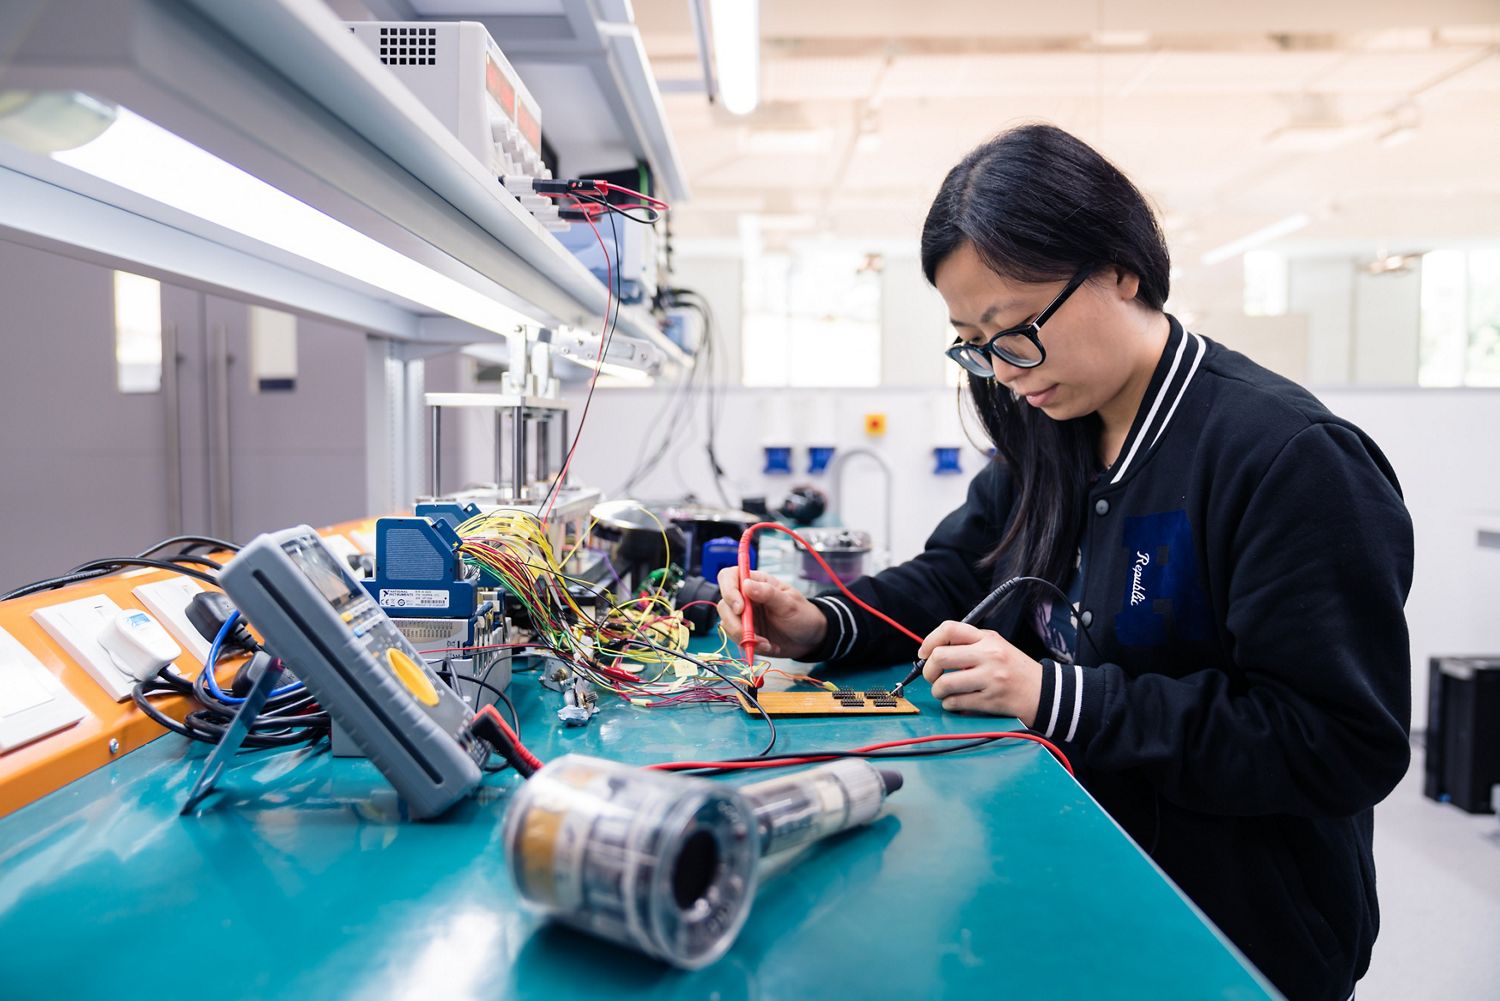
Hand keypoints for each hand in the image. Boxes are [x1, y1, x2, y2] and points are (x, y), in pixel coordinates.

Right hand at [716, 567, 827, 658]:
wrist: (810, 639)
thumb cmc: (803, 615)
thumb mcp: (789, 603)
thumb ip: (768, 593)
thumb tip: (746, 584)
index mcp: (756, 582)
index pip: (729, 577)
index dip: (728, 590)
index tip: (740, 608)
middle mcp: (746, 598)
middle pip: (724, 605)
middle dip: (735, 623)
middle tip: (752, 634)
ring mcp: (744, 616)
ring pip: (727, 624)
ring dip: (745, 637)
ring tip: (767, 643)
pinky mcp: (745, 633)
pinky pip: (736, 640)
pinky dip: (751, 646)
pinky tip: (769, 646)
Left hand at [918, 621, 1042, 723]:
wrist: (1045, 691)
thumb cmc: (1015, 669)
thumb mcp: (996, 646)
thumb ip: (969, 644)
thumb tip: (932, 652)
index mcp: (987, 638)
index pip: (949, 629)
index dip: (929, 640)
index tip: (923, 653)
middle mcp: (988, 655)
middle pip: (940, 657)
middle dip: (928, 670)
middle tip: (932, 676)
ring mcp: (990, 678)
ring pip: (945, 683)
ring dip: (937, 691)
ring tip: (943, 692)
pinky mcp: (991, 700)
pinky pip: (956, 703)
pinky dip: (949, 704)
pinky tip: (955, 702)